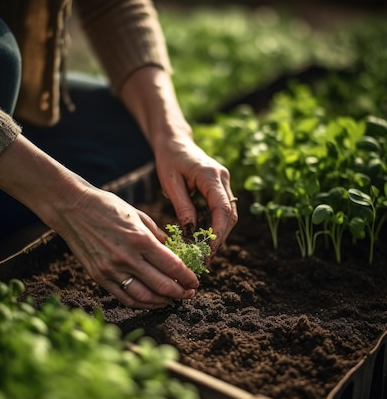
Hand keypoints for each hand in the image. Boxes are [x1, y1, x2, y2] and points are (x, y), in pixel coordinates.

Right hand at [52, 185, 199, 308]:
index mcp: (140, 239)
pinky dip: (141, 303)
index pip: (172, 266)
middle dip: (180, 292)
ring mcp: (111, 270)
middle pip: (162, 285)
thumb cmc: (107, 206)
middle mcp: (127, 258)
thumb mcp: (138, 215)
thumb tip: (174, 252)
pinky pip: (124, 298)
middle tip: (189, 293)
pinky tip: (151, 301)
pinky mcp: (99, 277)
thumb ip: (157, 236)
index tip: (195, 281)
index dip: (187, 277)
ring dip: (162, 301)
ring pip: (144, 297)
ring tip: (172, 299)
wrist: (72, 207)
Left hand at [120, 67, 237, 254]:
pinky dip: (217, 226)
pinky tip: (206, 239)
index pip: (222, 209)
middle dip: (220, 238)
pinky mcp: (221, 187)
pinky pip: (224, 210)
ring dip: (220, 234)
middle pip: (230, 215)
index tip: (209, 250)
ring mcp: (225, 182)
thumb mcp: (170, 183)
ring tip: (205, 252)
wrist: (175, 141)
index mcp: (211, 175)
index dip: (218, 232)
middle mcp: (224, 178)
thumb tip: (192, 232)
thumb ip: (182, 206)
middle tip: (206, 257)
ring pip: (230, 214)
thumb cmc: (169, 158)